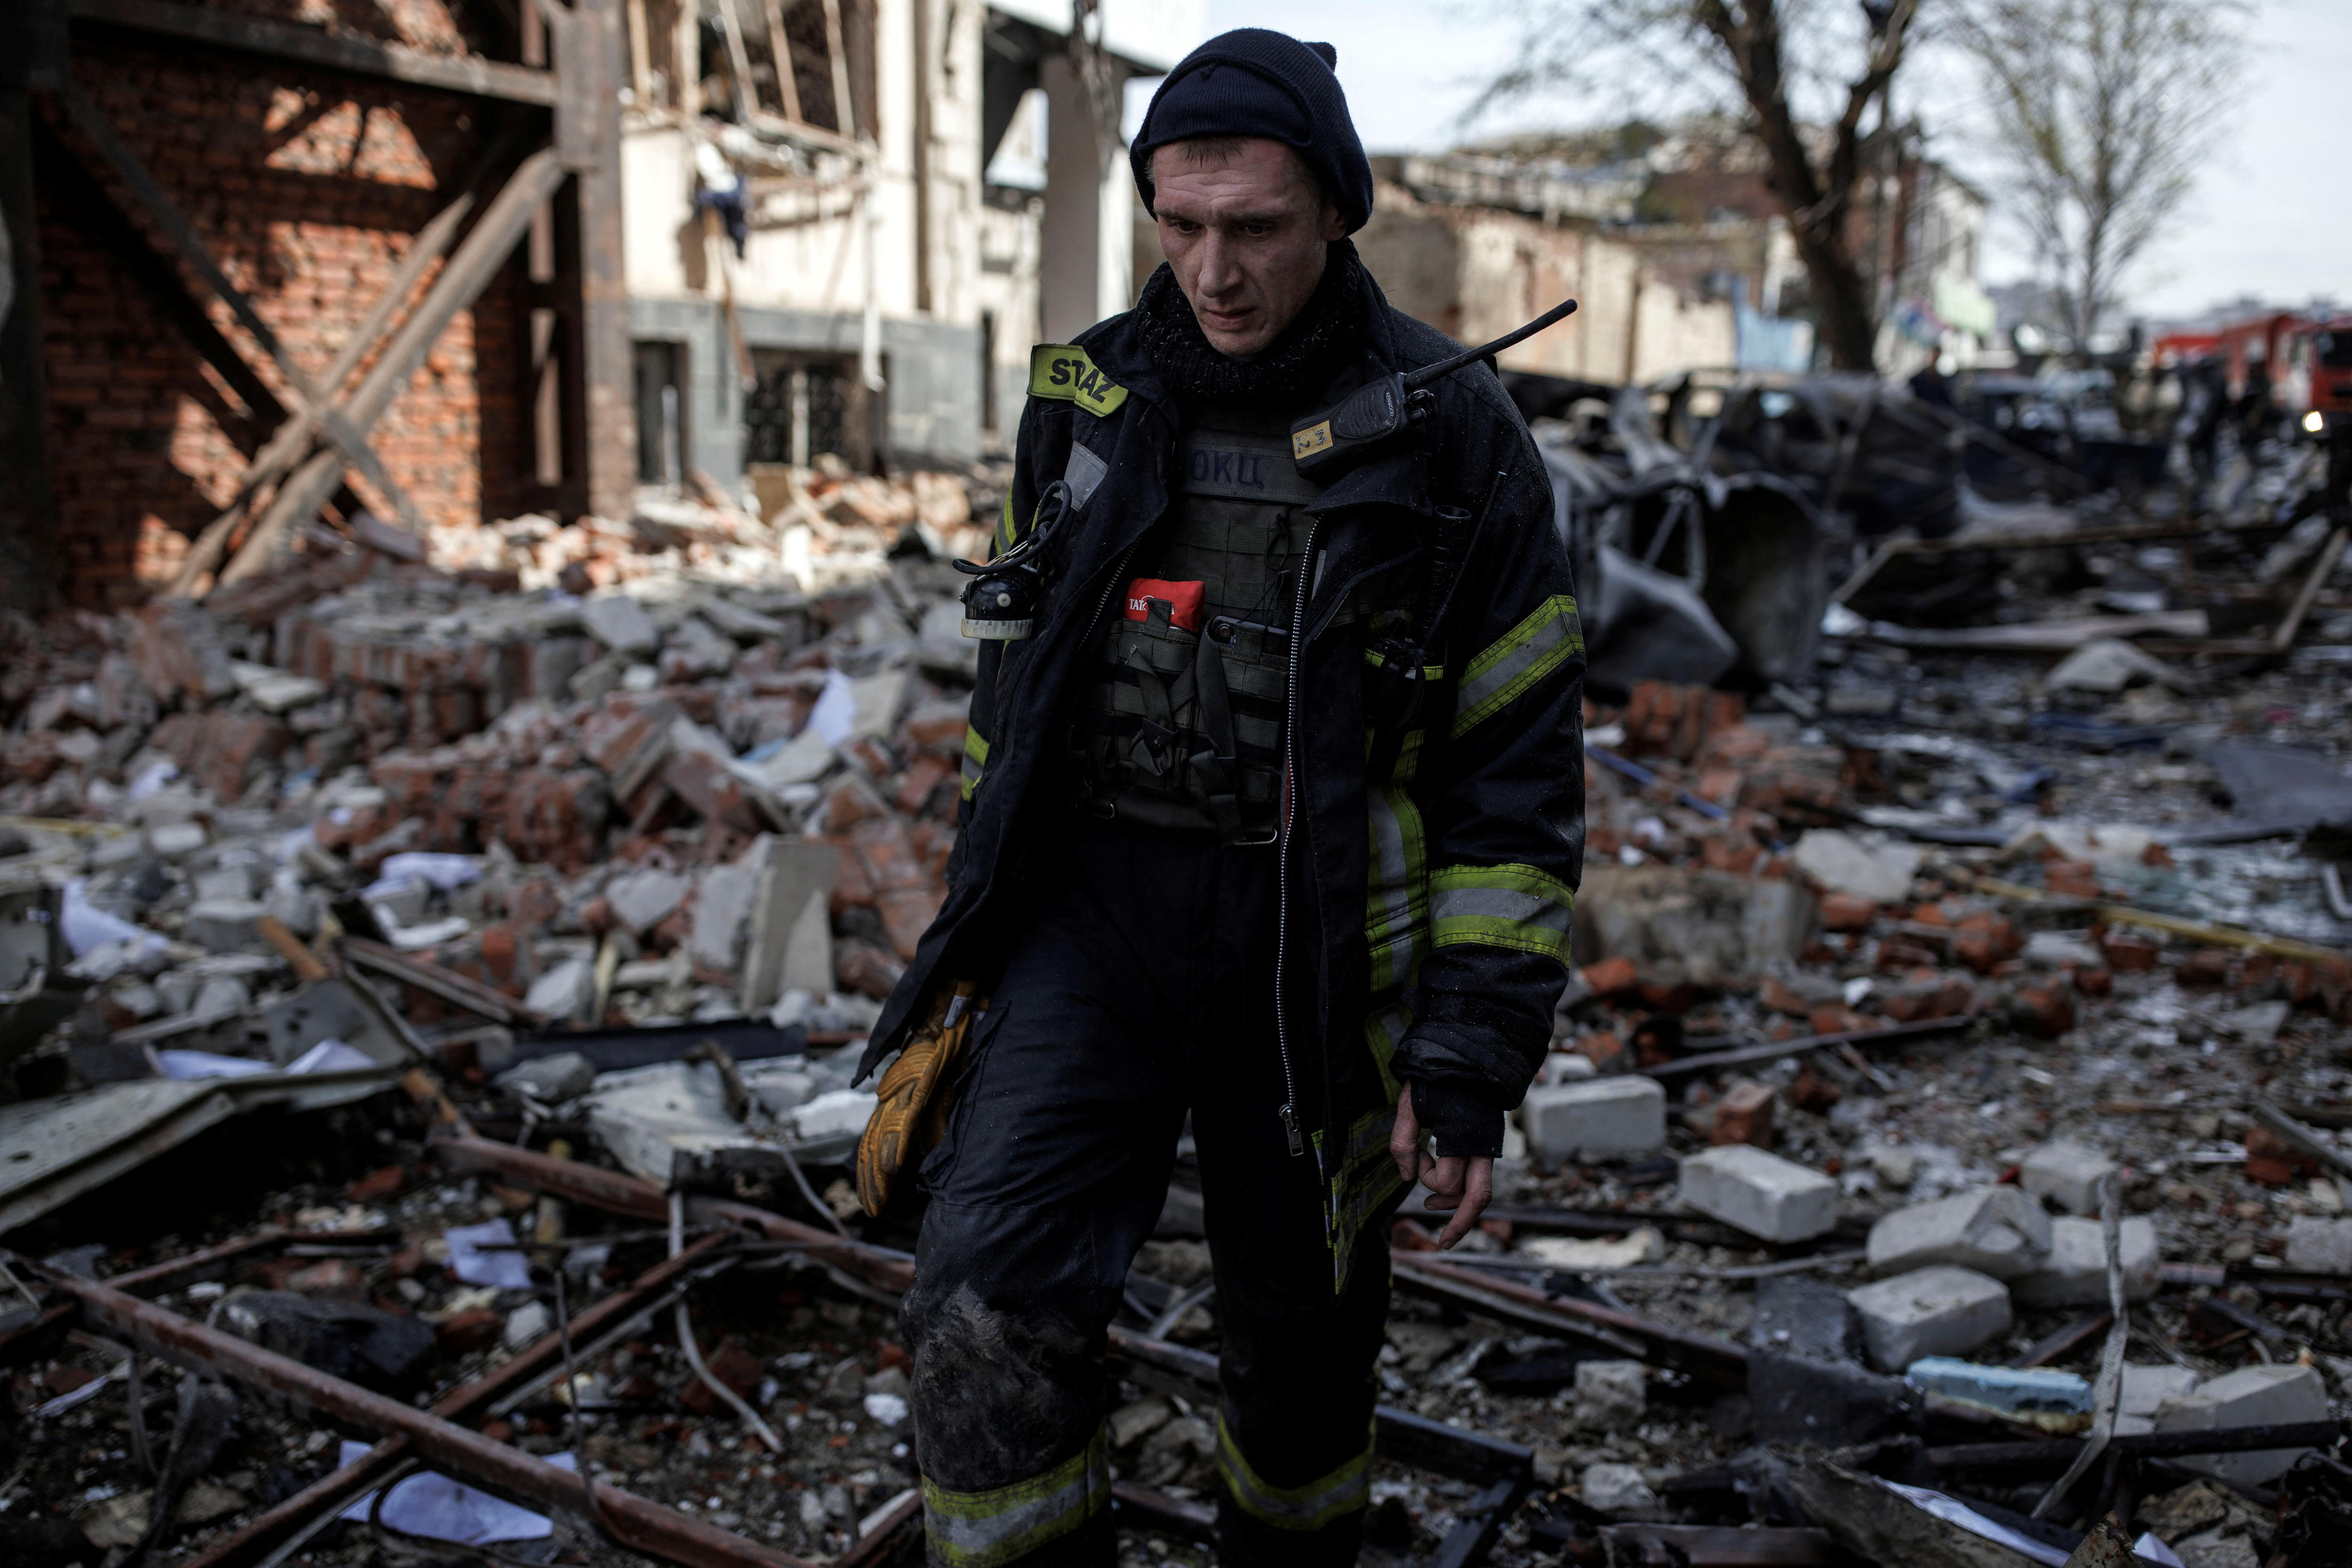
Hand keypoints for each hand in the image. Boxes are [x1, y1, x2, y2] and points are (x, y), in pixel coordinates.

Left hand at [1389, 1085, 1493, 1250]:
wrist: (1467, 1054)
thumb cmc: (1434, 1077)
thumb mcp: (1409, 1104)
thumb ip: (1402, 1142)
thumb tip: (1404, 1178)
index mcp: (1463, 1136)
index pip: (1446, 1179)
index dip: (1425, 1176)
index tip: (1415, 1155)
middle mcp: (1481, 1146)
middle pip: (1479, 1198)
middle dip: (1461, 1224)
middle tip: (1443, 1244)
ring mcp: (1488, 1145)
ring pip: (1481, 1190)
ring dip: (1457, 1203)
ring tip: (1432, 1207)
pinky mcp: (1487, 1143)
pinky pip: (1480, 1176)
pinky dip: (1463, 1187)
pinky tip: (1445, 1189)